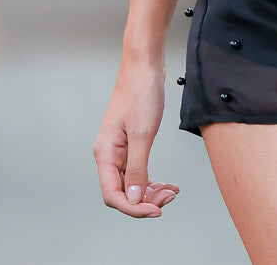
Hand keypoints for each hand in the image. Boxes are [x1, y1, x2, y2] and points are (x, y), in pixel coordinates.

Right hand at [93, 59, 179, 216]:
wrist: (145, 65)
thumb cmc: (141, 93)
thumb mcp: (142, 133)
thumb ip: (137, 168)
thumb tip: (133, 197)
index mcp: (105, 153)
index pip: (113, 194)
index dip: (133, 207)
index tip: (156, 210)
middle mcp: (108, 154)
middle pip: (122, 191)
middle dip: (145, 199)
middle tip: (169, 198)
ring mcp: (119, 149)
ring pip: (131, 182)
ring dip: (150, 191)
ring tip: (171, 191)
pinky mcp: (130, 143)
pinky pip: (137, 169)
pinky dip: (151, 179)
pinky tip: (166, 183)